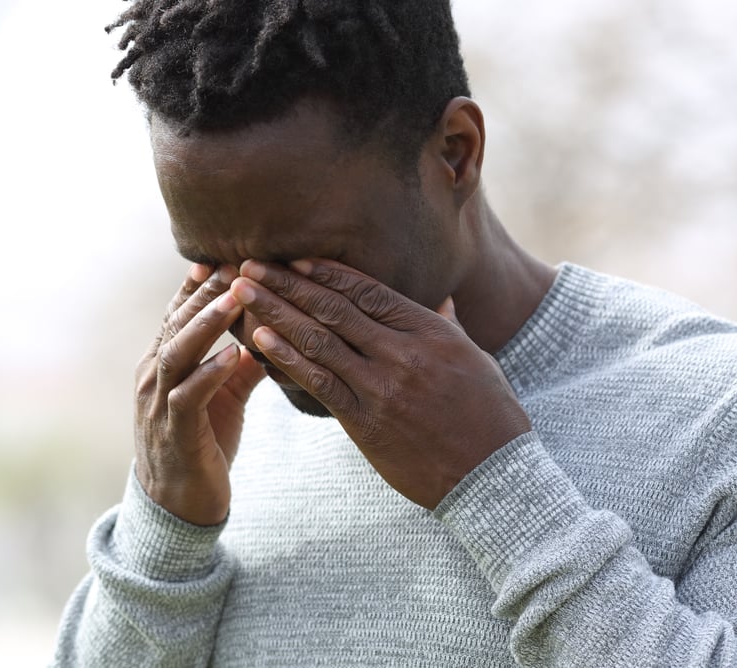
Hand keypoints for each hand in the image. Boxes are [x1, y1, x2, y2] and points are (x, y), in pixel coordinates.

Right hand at [134, 264, 266, 525]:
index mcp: (162, 364)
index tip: (224, 256)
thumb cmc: (201, 445)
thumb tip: (270, 332)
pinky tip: (233, 354)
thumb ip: (241, 365)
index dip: (198, 286)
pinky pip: (188, 396)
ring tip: (237, 297)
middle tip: (238, 262)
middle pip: (177, 323)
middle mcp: (152, 377)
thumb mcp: (223, 398)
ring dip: (207, 323)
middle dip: (207, 293)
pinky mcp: (174, 432)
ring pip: (177, 352)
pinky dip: (209, 372)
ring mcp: (158, 404)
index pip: (178, 314)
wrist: (178, 507)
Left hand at [229, 259, 530, 509]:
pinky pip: (319, 382)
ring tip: (243, 292)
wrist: (493, 476)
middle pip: (334, 308)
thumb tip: (441, 301)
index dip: (326, 273)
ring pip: (318, 340)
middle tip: (250, 264)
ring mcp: (383, 387)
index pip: (368, 291)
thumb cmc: (489, 417)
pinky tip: (259, 339)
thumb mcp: (476, 360)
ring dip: (275, 312)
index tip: (294, 259)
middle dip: (287, 283)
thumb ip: (449, 327)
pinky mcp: (366, 422)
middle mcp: (403, 353)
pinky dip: (287, 357)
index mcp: (430, 332)